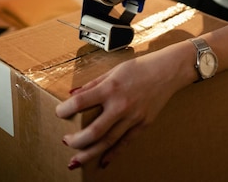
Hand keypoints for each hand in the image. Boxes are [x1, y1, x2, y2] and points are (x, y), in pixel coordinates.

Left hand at [56, 44, 191, 169]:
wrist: (168, 70)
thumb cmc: (141, 67)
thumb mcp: (114, 70)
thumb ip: (93, 83)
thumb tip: (74, 94)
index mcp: (111, 87)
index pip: (81, 102)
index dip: (65, 109)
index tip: (59, 113)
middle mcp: (121, 104)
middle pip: (94, 131)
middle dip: (76, 140)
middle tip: (66, 141)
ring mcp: (133, 117)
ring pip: (108, 142)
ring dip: (89, 153)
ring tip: (75, 160)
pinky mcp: (143, 124)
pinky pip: (125, 143)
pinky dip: (113, 154)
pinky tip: (102, 161)